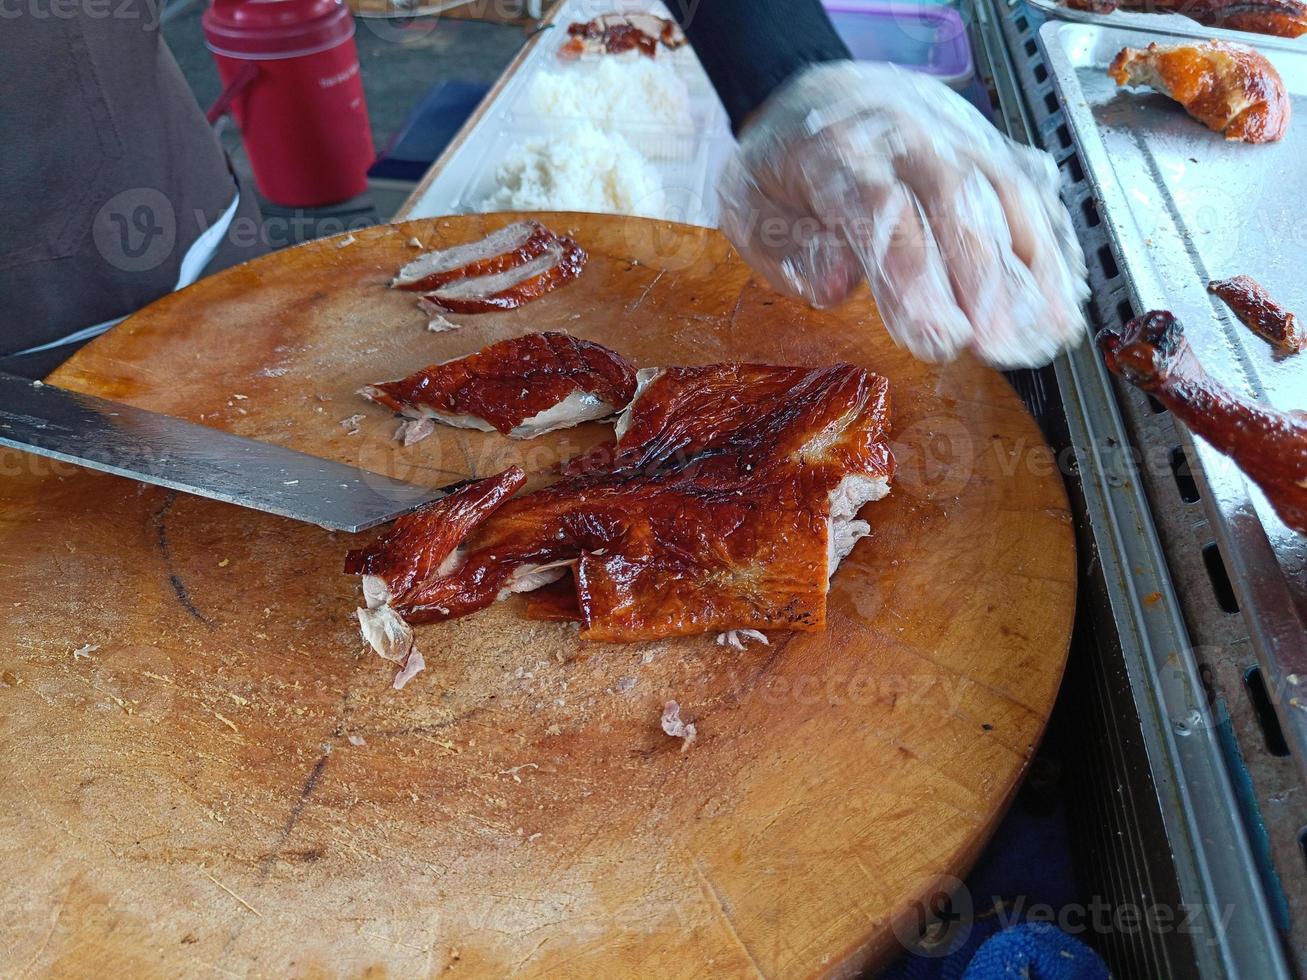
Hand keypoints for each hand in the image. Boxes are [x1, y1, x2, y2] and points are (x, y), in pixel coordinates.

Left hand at [717, 62, 1088, 367]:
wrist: (820, 93)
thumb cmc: (784, 165)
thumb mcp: (751, 207)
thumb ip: (788, 251)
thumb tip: (836, 285)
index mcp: (839, 150)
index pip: (882, 211)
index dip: (914, 278)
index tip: (936, 337)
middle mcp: (908, 135)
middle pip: (955, 201)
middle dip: (981, 278)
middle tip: (994, 345)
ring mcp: (957, 135)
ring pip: (1006, 191)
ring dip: (1034, 265)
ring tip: (1050, 330)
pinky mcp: (991, 145)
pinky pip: (1031, 187)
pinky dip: (1054, 239)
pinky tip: (1066, 291)